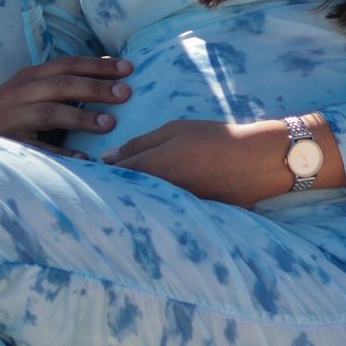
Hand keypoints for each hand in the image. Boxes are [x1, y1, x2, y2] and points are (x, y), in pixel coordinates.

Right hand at [0, 55, 133, 142]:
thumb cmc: (8, 110)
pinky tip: (83, 158)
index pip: (68, 64)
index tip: (128, 68)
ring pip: (50, 112)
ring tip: (110, 123)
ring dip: (81, 117)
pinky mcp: (10, 142)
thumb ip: (62, 80)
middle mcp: (22, 91)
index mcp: (30, 76)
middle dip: (96, 87)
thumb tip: (107, 69)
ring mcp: (14, 117)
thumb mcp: (31, 87)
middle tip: (126, 92)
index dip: (98, 65)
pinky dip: (61, 153)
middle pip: (63, 85)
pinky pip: (39, 148)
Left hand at [105, 117, 279, 205]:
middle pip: (127, 195)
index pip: (114, 176)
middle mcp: (162, 193)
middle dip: (113, 190)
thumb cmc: (216, 138)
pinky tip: (156, 199)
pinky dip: (157, 206)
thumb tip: (108, 157)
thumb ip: (140, 143)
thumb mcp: (176, 129)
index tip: (86, 172)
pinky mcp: (192, 216)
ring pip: (145, 205)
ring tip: (127, 191)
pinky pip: (166, 212)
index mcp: (154, 168)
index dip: (98, 174)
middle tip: (102, 184)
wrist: (258, 160)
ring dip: (135, 199)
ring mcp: (177, 207)